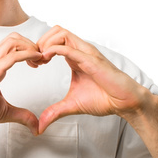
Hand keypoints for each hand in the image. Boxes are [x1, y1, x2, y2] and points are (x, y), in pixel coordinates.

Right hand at [0, 32, 44, 134]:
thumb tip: (35, 125)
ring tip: (41, 61)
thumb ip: (21, 115)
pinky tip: (36, 62)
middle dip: (32, 45)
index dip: (29, 50)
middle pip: (14, 38)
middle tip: (42, 61)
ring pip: (14, 41)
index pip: (12, 46)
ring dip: (32, 48)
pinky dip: (28, 55)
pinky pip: (13, 56)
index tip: (39, 63)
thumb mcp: (4, 112)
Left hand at [32, 25, 150, 134]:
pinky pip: (70, 48)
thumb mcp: (72, 105)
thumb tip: (40, 126)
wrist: (124, 102)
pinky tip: (46, 60)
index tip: (34, 65)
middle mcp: (81, 51)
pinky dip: (54, 50)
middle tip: (35, 62)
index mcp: (75, 57)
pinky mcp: (91, 60)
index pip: (54, 40)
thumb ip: (54, 112)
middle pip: (56, 30)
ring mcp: (86, 53)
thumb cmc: (104, 99)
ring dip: (46, 44)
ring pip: (61, 33)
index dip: (39, 49)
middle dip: (40, 42)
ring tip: (40, 61)